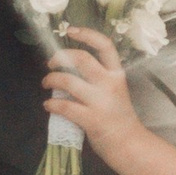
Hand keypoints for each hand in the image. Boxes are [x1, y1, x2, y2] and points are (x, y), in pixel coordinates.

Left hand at [43, 27, 140, 161]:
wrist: (129, 143)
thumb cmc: (120, 117)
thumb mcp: (116, 90)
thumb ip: (98, 78)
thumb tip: (70, 69)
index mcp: (117, 74)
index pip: (104, 45)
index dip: (86, 34)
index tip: (70, 30)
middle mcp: (109, 84)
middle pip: (81, 58)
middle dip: (60, 58)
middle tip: (51, 64)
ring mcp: (100, 102)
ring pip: (68, 81)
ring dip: (51, 79)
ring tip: (46, 83)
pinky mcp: (91, 119)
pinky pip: (64, 106)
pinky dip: (51, 104)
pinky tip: (48, 105)